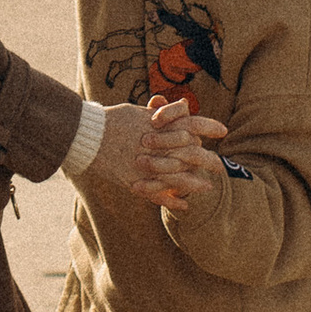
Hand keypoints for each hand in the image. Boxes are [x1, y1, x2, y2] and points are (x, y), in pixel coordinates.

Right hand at [82, 97, 231, 215]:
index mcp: (159, 125)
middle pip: (190, 153)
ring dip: (194, 182)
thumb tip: (182, 106)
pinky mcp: (135, 180)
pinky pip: (158, 194)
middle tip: (220, 165)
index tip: (223, 130)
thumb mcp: (137, 112)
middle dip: (208, 159)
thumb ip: (161, 112)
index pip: (192, 122)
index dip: (209, 125)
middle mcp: (156, 145)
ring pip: (178, 176)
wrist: (86, 135)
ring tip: (208, 187)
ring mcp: (146, 164)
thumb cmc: (112, 120)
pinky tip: (185, 205)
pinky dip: (172, 201)